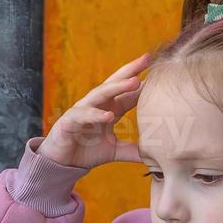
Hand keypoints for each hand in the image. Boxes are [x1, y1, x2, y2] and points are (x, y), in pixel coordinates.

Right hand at [37, 54, 148, 169]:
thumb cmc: (85, 151)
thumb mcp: (114, 151)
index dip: (143, 84)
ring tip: (134, 81)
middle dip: (130, 71)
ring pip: (101, 94)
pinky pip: (84, 116)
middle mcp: (97, 105)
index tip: (161, 74)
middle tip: (147, 59)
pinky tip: (109, 115)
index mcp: (109, 109)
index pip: (128, 93)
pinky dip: (96, 115)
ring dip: (117, 87)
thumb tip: (155, 157)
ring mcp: (83, 111)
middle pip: (115, 83)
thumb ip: (132, 151)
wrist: (61, 163)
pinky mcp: (69, 122)